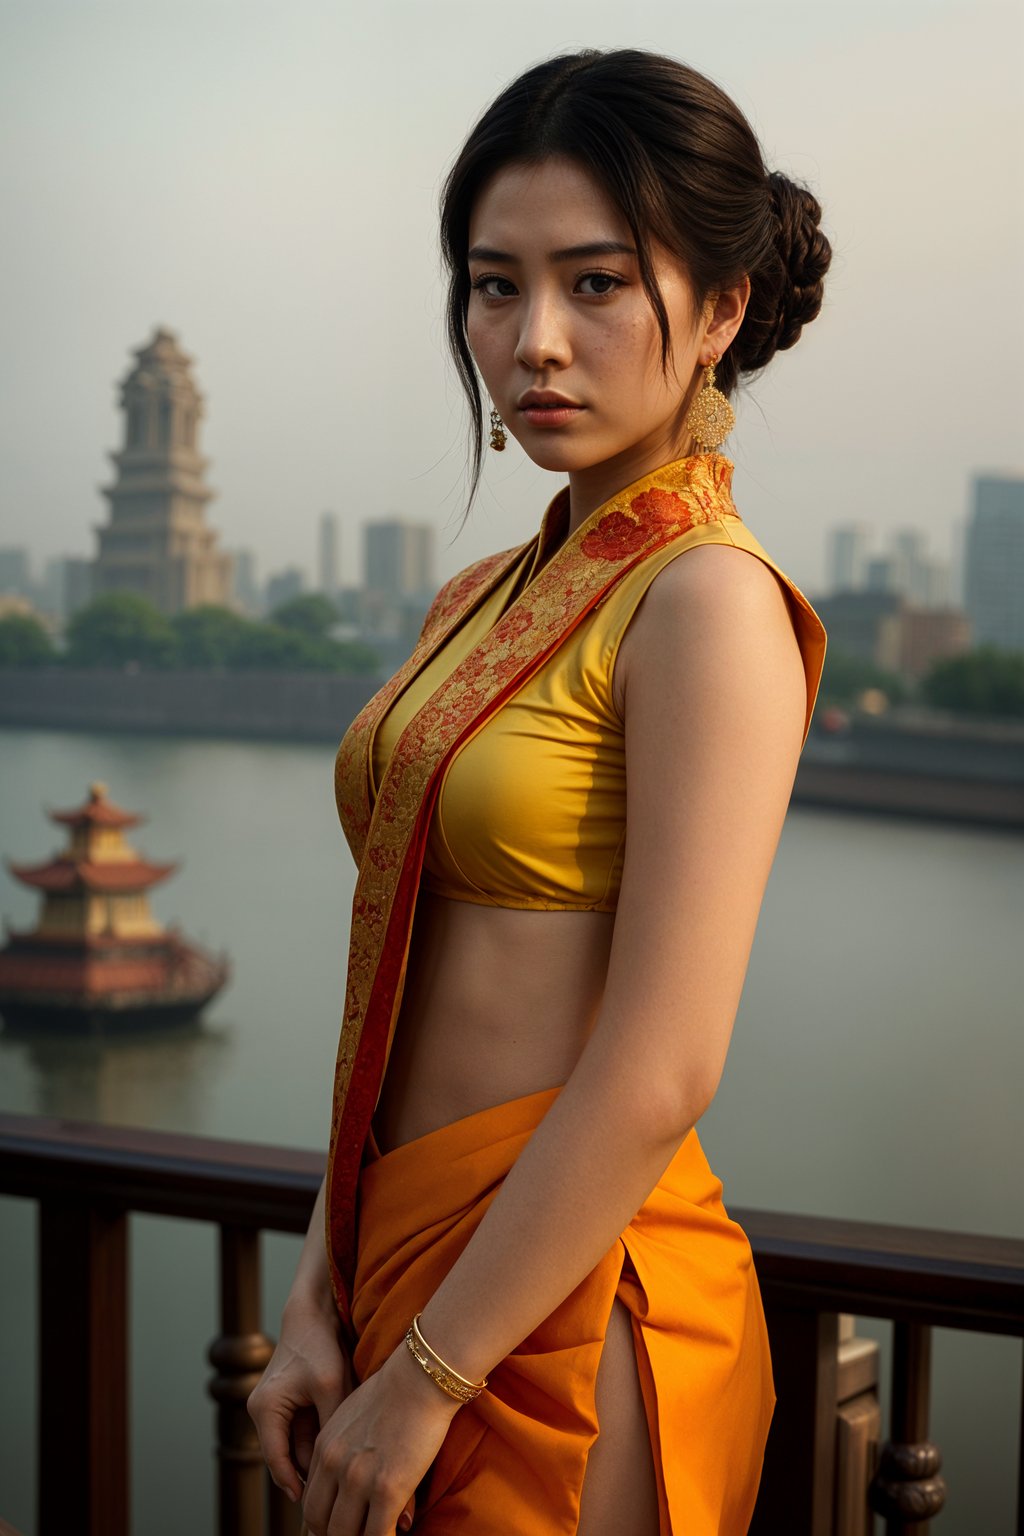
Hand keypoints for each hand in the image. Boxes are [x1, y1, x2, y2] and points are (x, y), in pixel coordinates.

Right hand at [247, 1295, 354, 1502]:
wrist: (314, 1311)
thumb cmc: (320, 1345)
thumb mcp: (331, 1388)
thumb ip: (331, 1427)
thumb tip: (340, 1465)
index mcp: (265, 1409)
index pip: (277, 1460)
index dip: (294, 1485)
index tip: (313, 1504)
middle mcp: (263, 1410)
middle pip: (285, 1456)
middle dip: (307, 1475)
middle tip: (332, 1497)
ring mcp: (273, 1407)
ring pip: (295, 1445)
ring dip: (314, 1458)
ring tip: (339, 1478)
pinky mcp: (287, 1402)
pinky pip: (301, 1431)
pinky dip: (316, 1441)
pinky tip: (338, 1452)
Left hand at [301, 1337, 461, 1535]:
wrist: (422, 1376)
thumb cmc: (397, 1391)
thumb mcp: (354, 1415)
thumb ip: (344, 1445)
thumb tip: (348, 1475)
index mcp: (324, 1446)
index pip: (311, 1500)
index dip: (324, 1520)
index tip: (343, 1523)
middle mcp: (335, 1464)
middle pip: (319, 1522)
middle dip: (337, 1534)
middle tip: (357, 1533)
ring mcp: (359, 1478)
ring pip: (343, 1535)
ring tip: (376, 1534)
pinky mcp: (387, 1488)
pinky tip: (397, 1532)